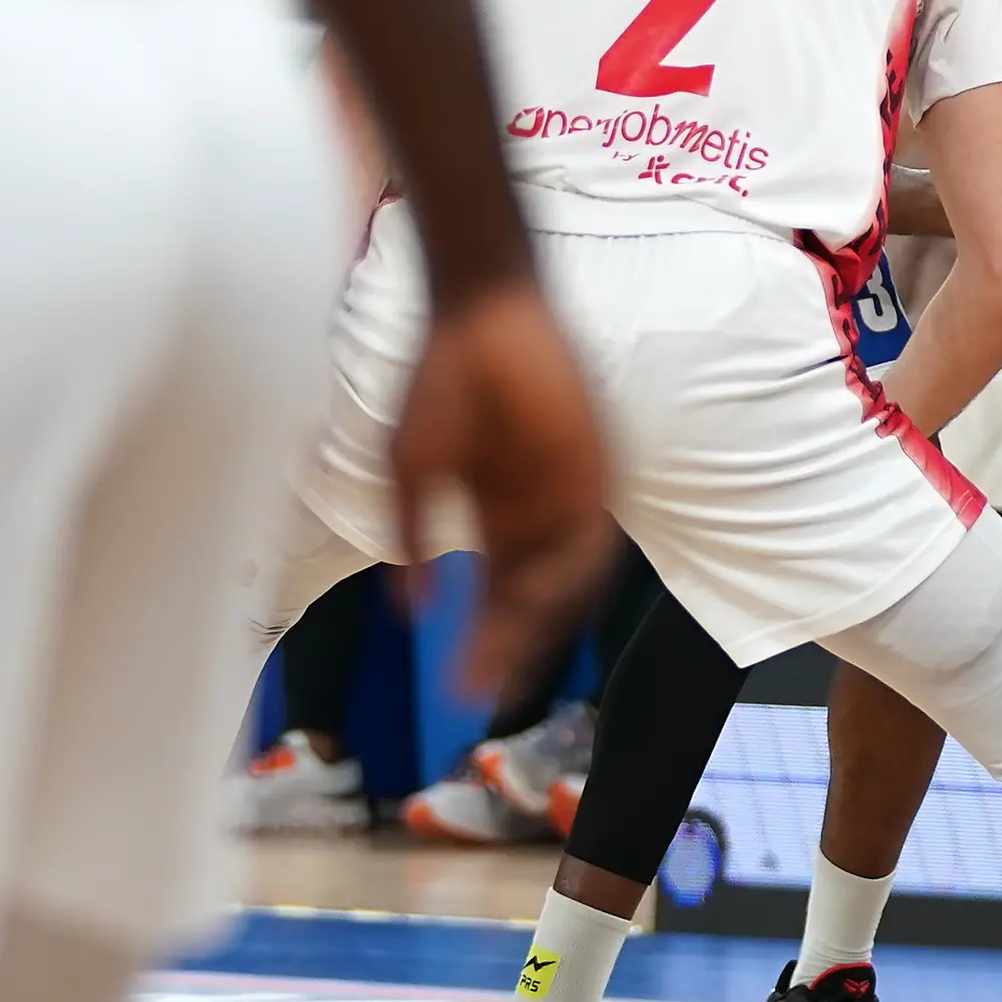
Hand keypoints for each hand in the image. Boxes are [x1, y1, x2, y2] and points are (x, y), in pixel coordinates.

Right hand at [390, 280, 618, 693]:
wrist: (481, 311)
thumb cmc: (440, 380)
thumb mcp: (412, 469)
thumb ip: (412, 536)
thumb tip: (406, 609)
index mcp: (497, 516)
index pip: (495, 597)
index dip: (479, 642)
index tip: (458, 688)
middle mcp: (537, 515)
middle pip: (531, 600)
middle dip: (507, 647)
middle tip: (483, 689)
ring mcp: (569, 494)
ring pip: (562, 579)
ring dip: (538, 621)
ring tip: (509, 657)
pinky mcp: (595, 469)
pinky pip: (590, 535)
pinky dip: (570, 572)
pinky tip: (543, 601)